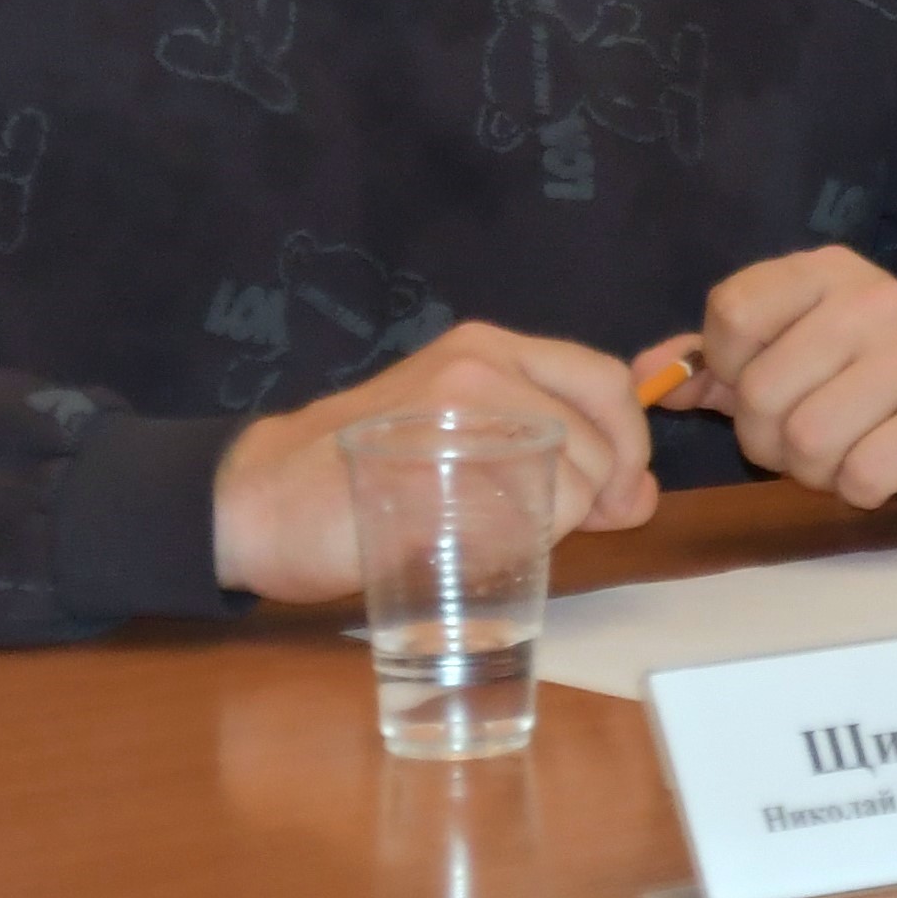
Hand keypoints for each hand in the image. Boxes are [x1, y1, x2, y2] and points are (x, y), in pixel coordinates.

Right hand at [209, 318, 661, 604]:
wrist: (259, 499)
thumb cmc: (364, 475)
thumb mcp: (458, 435)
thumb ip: (544, 450)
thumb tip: (637, 495)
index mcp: (486, 348)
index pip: (603, 379)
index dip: (629, 441)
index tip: (621, 490)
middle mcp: (478, 366)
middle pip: (597, 439)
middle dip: (605, 495)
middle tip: (573, 530)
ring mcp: (453, 415)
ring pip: (569, 482)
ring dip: (557, 525)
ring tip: (500, 536)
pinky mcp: (433, 473)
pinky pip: (522, 519)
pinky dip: (519, 547)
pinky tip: (476, 549)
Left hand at [650, 247, 896, 521]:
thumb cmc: (868, 387)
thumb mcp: (793, 356)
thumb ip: (714, 364)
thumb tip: (642, 380)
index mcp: (827, 272)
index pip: (731, 311)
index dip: (729, 368)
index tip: (761, 383)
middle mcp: (875, 298)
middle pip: (762, 391)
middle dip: (771, 439)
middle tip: (809, 435)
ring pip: (807, 440)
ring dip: (816, 471)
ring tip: (847, 451)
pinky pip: (861, 476)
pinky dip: (860, 490)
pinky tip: (886, 467)